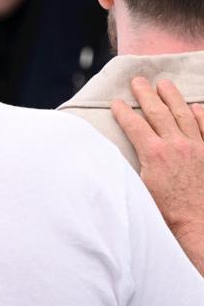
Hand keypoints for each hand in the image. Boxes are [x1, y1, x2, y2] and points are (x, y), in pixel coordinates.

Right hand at [112, 77, 203, 244]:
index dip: (123, 111)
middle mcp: (177, 145)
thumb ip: (128, 168)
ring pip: (184, 114)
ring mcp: (198, 148)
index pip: (134, 124)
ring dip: (173, 96)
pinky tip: (195, 106)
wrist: (199, 224)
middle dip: (146, 94)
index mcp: (154, 153)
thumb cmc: (167, 213)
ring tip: (164, 83)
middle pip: (158, 112)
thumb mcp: (139, 189)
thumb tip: (110, 159)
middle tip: (138, 80)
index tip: (116, 102)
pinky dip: (201, 115)